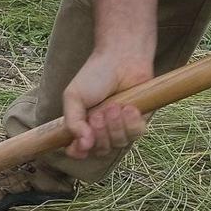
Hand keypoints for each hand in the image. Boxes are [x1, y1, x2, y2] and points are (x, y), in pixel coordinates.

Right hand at [61, 44, 153, 159]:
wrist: (121, 59)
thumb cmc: (95, 75)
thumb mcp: (74, 97)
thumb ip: (72, 122)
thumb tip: (83, 145)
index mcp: (83, 125)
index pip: (79, 151)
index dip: (79, 152)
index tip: (80, 146)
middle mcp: (102, 130)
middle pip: (101, 150)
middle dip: (100, 133)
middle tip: (99, 113)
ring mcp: (121, 127)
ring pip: (119, 143)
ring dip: (115, 126)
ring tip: (114, 106)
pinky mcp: (138, 121)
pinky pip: (136, 134)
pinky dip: (131, 122)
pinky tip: (129, 107)